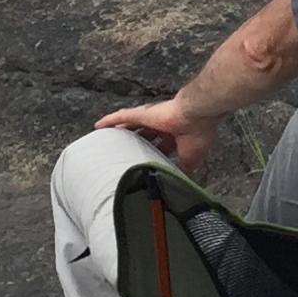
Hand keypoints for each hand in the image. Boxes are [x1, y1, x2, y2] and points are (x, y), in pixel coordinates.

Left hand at [94, 98, 213, 173]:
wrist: (196, 115)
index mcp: (176, 135)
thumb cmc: (198, 134)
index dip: (154, 154)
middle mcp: (163, 126)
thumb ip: (182, 169)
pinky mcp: (143, 113)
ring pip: (131, 126)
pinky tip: (99, 126)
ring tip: (110, 141)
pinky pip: (121, 116)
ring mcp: (152, 118)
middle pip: (144, 136)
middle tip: (125, 155)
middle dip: (136, 144)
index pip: (162, 146)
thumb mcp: (190, 159)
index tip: (147, 163)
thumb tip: (177, 182)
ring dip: (121, 132)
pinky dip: (110, 120)